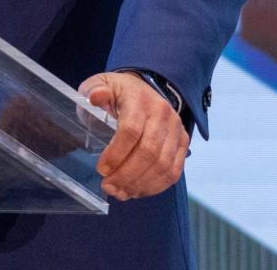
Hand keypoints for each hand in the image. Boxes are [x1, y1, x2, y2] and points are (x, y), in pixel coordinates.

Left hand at [79, 71, 188, 201]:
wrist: (142, 90)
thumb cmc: (117, 93)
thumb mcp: (100, 84)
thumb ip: (94, 90)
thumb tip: (95, 97)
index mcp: (139, 99)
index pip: (131, 130)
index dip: (116, 154)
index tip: (101, 169)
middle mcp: (162, 113)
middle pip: (149, 151)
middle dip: (126, 175)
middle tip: (108, 187)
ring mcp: (176, 129)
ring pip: (163, 165)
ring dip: (140, 184)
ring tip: (119, 192)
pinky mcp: (182, 142)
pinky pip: (173, 171)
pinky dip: (155, 186)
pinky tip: (136, 190)